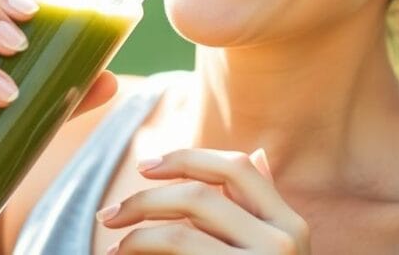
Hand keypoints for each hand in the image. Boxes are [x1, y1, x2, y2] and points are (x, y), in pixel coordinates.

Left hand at [96, 148, 309, 253]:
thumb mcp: (278, 252)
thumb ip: (262, 212)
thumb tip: (262, 155)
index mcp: (290, 224)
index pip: (237, 168)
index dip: (188, 158)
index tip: (145, 166)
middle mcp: (282, 245)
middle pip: (199, 197)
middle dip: (145, 199)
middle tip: (109, 216)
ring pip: (180, 234)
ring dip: (136, 235)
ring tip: (113, 248)